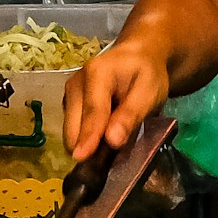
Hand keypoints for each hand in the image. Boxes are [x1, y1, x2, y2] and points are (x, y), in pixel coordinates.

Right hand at [59, 38, 169, 164]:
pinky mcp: (69, 105)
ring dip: (87, 144)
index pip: (93, 111)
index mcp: (96, 73)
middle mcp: (76, 83)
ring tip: (110, 146)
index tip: (82, 158)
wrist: (136, 58)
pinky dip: (86, 140)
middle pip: (74, 125)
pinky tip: (103, 138)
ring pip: (70, 131)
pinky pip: (73, 130)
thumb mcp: (149, 91)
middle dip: (88, 145)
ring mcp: (69, 94)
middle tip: (111, 159)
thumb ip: (131, 114)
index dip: (89, 136)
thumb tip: (112, 140)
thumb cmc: (146, 74)